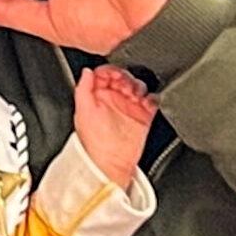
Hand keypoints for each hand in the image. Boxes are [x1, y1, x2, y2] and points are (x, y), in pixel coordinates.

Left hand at [72, 65, 157, 183]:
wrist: (110, 164)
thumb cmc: (94, 144)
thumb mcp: (83, 112)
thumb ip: (83, 89)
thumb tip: (86, 71)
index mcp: (97, 97)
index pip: (105, 74)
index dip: (111, 71)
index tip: (115, 74)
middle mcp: (114, 101)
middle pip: (124, 77)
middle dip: (127, 78)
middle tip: (126, 86)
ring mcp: (129, 108)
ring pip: (139, 86)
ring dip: (139, 86)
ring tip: (136, 96)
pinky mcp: (144, 117)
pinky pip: (152, 101)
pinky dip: (153, 98)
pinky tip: (147, 102)